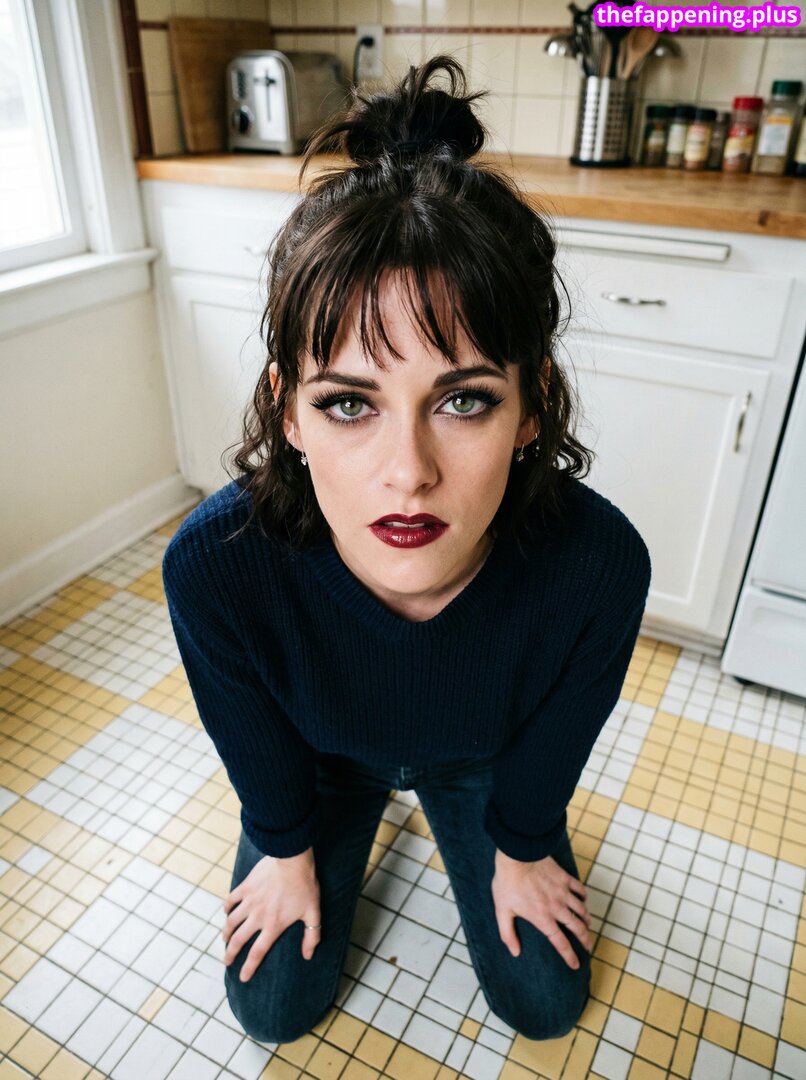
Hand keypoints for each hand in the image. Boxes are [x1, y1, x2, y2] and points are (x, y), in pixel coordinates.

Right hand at [222, 849, 320, 981]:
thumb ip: (311, 936)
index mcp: (273, 925)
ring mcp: (249, 901)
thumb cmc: (305, 885)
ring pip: (231, 922)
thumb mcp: (313, 912)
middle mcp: (258, 916)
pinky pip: (231, 900)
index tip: (242, 978)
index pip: (257, 953)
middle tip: (226, 961)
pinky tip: (226, 912)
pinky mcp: (245, 887)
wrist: (292, 858)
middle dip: (230, 954)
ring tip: (225, 940)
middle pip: (239, 940)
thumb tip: (308, 956)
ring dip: (226, 933)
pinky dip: (226, 908)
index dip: (248, 967)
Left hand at [492, 849, 590, 968]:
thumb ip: (508, 933)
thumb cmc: (508, 882)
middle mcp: (557, 908)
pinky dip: (584, 897)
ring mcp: (563, 892)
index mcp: (543, 919)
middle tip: (588, 947)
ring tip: (587, 924)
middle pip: (577, 928)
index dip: (569, 956)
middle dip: (585, 940)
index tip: (576, 965)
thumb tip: (514, 952)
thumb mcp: (502, 910)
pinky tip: (583, 899)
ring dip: (586, 919)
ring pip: (582, 910)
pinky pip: (580, 889)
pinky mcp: (565, 878)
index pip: (560, 943)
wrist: (518, 855)